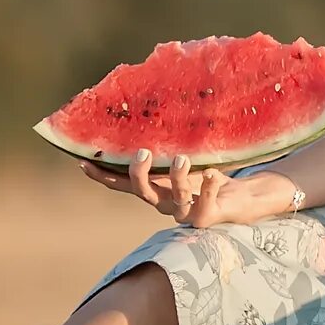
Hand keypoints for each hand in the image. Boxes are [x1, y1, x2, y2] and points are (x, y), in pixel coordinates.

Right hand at [79, 151, 287, 227]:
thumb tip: (156, 105)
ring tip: (184, 159)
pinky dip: (210, 187)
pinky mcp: (207, 219)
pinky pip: (205, 206)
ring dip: (178, 178)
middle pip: (142, 192)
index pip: (121, 183)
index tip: (82, 161)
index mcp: (155, 187)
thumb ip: (170, 143)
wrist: (242, 197)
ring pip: (175, 200)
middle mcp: (165, 203)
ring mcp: (185, 213)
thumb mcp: (186, 154)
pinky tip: (214, 173)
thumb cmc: (210, 172)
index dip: (101, 175)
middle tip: (143, 153)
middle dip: (139, 173)